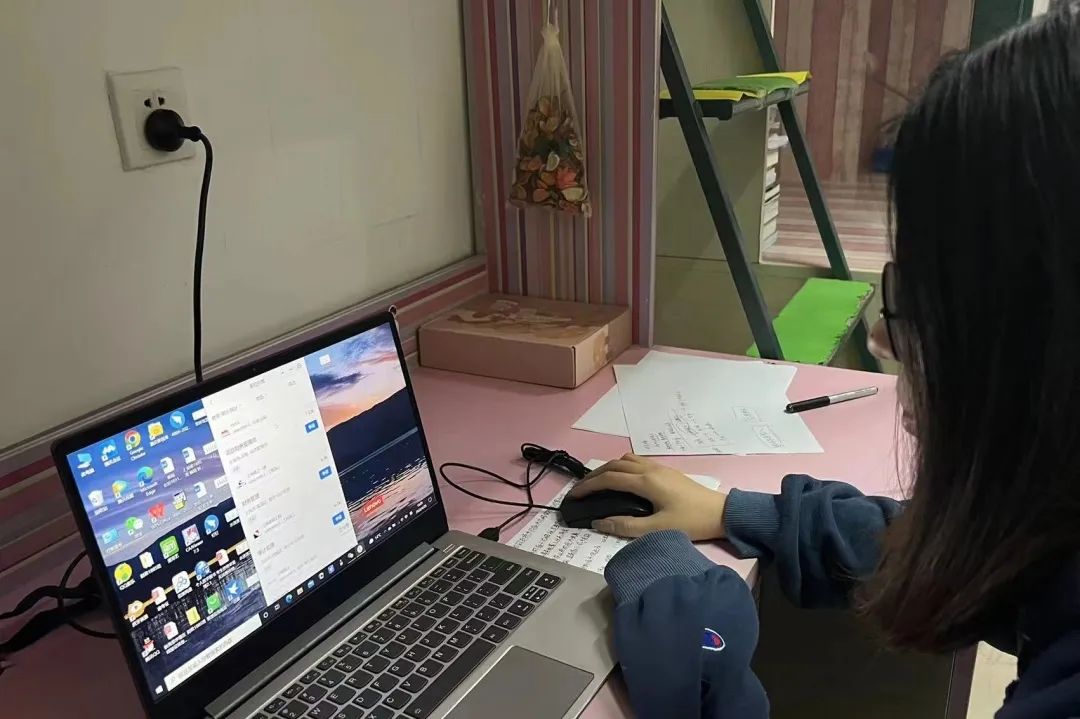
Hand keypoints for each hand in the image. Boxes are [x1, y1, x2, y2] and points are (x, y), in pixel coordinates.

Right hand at [569, 454, 726, 539]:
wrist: (722, 513)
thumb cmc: (691, 522)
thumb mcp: (657, 530)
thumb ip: (626, 526)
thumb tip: (599, 522)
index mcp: (646, 481)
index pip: (609, 479)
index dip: (588, 487)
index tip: (574, 496)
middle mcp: (650, 469)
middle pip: (614, 465)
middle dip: (594, 476)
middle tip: (581, 490)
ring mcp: (659, 468)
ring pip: (626, 460)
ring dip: (608, 469)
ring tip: (598, 484)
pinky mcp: (667, 471)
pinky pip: (636, 462)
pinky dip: (621, 468)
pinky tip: (622, 481)